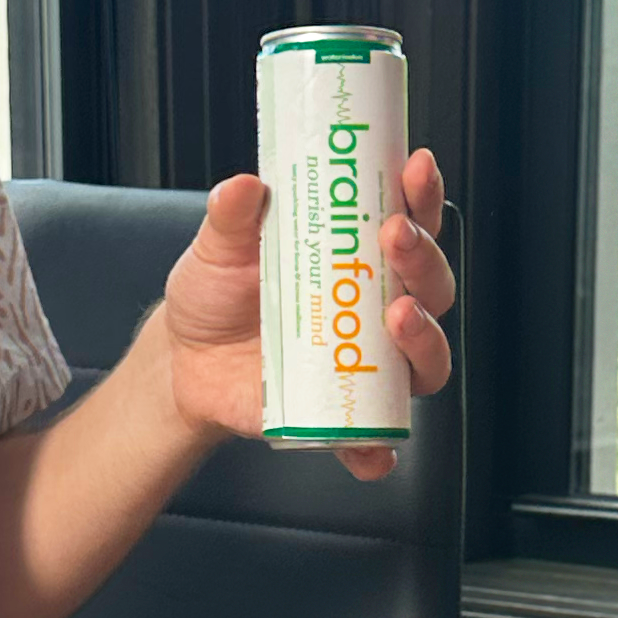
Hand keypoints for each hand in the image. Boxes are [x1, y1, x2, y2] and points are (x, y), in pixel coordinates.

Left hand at [158, 155, 457, 478]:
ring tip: (398, 316)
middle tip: (396, 237)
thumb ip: (230, 217)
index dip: (423, 195)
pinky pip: (376, 441)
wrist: (184, 362)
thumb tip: (242, 187)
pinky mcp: (344, 416)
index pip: (411, 221)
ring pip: (427, 359)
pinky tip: (373, 448)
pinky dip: (379, 449)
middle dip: (425, 259)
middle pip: (433, 288)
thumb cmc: (216, 296)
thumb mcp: (217, 249)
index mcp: (359, 259)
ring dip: (425, 338)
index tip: (414, 168)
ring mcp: (367, 366)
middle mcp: (377, 312)